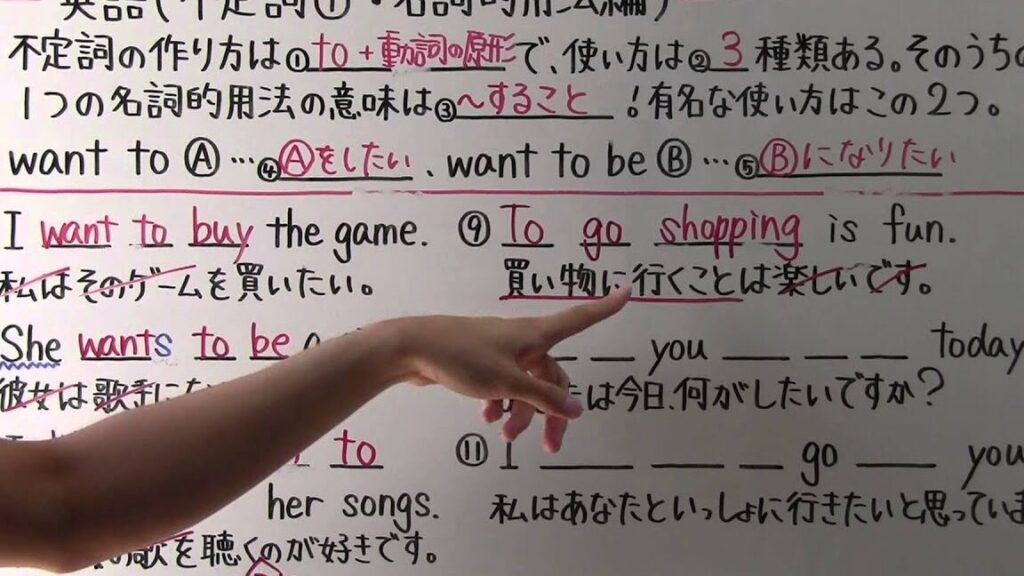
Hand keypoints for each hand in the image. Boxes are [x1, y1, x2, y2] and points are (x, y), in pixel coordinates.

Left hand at [397, 287, 629, 452]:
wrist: (410, 349)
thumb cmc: (460, 356)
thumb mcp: (506, 382)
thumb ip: (542, 397)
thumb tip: (577, 410)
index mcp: (533, 335)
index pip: (578, 319)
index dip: (604, 308)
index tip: (626, 291)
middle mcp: (521, 340)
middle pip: (551, 375)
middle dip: (552, 409)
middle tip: (552, 445)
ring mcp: (501, 351)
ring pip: (526, 385)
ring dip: (521, 411)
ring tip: (506, 436)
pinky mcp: (481, 362)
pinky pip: (504, 385)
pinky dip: (501, 403)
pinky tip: (488, 418)